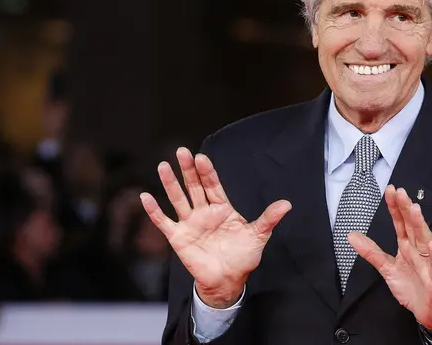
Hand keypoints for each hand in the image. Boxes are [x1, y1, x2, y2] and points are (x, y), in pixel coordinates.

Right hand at [141, 147, 290, 307]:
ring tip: (163, 166)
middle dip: (188, 169)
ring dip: (170, 183)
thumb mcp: (258, 235)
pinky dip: (154, 210)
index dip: (207, 171)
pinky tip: (145, 197)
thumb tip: (286, 204)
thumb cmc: (243, 256)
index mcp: (222, 208)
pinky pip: (164, 222)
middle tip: (182, 151)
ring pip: (178, 199)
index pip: (213, 185)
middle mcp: (204, 212)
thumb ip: (269, 219)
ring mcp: (190, 223)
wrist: (228, 280)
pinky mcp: (178, 238)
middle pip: (194, 186)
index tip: (201, 157)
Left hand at [348, 185, 431, 330]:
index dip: (395, 207)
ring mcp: (428, 262)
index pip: (400, 223)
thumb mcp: (387, 268)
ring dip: (420, 224)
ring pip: (425, 240)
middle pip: (412, 226)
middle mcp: (418, 250)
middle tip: (401, 192)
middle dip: (406, 209)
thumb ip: (371, 252)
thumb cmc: (411, 287)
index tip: (390, 189)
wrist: (427, 311)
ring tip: (415, 209)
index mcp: (407, 246)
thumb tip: (351, 235)